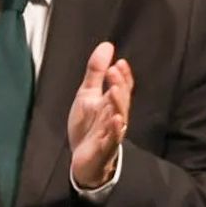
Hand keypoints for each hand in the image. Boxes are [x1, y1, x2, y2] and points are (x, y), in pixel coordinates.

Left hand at [67, 42, 132, 188]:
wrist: (82, 159)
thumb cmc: (88, 126)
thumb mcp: (87, 95)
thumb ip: (96, 72)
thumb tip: (107, 46)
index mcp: (111, 104)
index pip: (122, 88)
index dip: (123, 76)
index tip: (119, 62)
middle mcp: (115, 117)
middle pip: (121, 100)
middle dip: (119, 85)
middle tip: (114, 70)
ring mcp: (111, 133)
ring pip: (119, 117)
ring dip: (118, 103)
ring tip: (114, 89)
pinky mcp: (104, 149)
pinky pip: (112, 139)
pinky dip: (115, 130)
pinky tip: (116, 120)